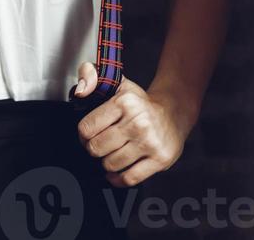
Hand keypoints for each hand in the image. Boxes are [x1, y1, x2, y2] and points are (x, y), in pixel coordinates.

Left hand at [72, 62, 194, 186]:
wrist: (173, 112)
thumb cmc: (139, 102)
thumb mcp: (117, 82)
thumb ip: (90, 74)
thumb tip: (80, 91)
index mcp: (124, 102)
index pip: (87, 127)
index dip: (83, 134)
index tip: (87, 134)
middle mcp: (137, 122)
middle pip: (97, 148)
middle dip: (93, 149)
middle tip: (98, 145)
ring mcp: (149, 142)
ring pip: (111, 164)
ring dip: (107, 162)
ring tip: (111, 154)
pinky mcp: (159, 160)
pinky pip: (130, 178)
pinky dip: (118, 178)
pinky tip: (116, 171)